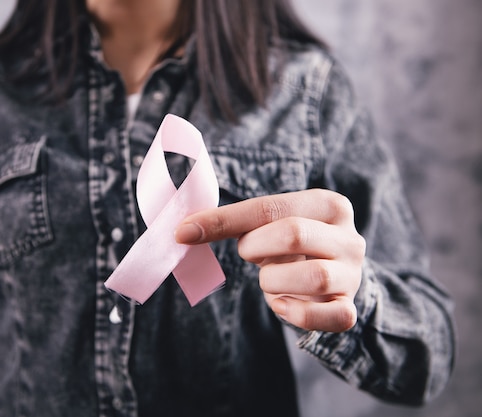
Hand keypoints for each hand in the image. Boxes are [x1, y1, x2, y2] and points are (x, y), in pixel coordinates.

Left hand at [175, 189, 365, 332]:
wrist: (330, 277)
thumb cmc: (290, 247)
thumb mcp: (268, 226)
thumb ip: (235, 222)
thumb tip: (184, 231)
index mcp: (328, 205)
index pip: (270, 207)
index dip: (223, 220)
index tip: (184, 232)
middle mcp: (348, 237)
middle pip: (294, 234)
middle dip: (255, 247)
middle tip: (248, 253)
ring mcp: (352, 274)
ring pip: (312, 276)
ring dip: (273, 281)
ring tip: (270, 279)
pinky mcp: (349, 308)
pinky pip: (328, 316)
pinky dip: (296, 314)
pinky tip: (282, 304)